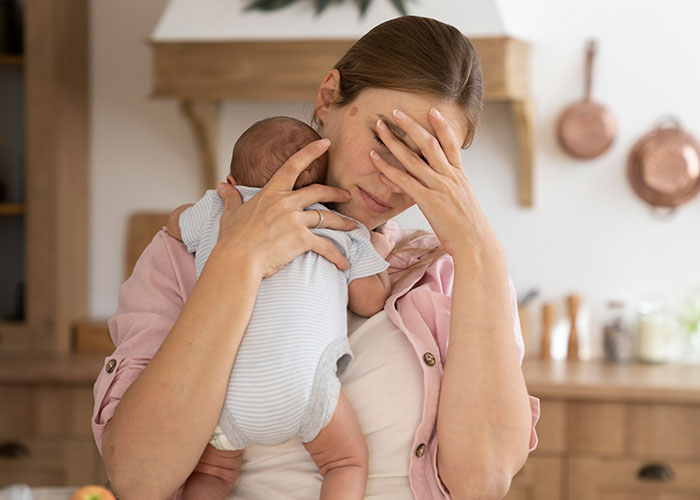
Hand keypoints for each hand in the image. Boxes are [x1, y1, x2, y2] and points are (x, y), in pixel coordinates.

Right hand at [214, 139, 357, 278]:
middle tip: (347, 195)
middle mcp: (286, 202)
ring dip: (343, 223)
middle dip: (336, 192)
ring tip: (353, 227)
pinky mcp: (301, 238)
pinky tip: (344, 263)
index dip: (311, 151)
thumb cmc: (232, 239)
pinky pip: (326, 246)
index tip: (326, 142)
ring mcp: (295, 220)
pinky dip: (337, 255)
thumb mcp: (230, 214)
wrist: (237, 260)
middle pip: (319, 192)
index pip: (293, 165)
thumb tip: (222, 186)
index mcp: (271, 193)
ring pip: (327, 218)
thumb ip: (231, 198)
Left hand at [370, 108, 503, 259]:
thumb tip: (441, 183)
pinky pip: (404, 180)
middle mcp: (450, 177)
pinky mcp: (428, 200)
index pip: (451, 144)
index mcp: (460, 176)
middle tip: (396, 111)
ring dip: (394, 140)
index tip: (432, 110)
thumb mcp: (463, 201)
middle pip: (429, 144)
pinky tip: (375, 158)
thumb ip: (451, 188)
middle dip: (411, 125)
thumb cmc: (469, 227)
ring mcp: (439, 187)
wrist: (476, 243)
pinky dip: (388, 167)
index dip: (441, 126)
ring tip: (380, 127)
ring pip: (413, 158)